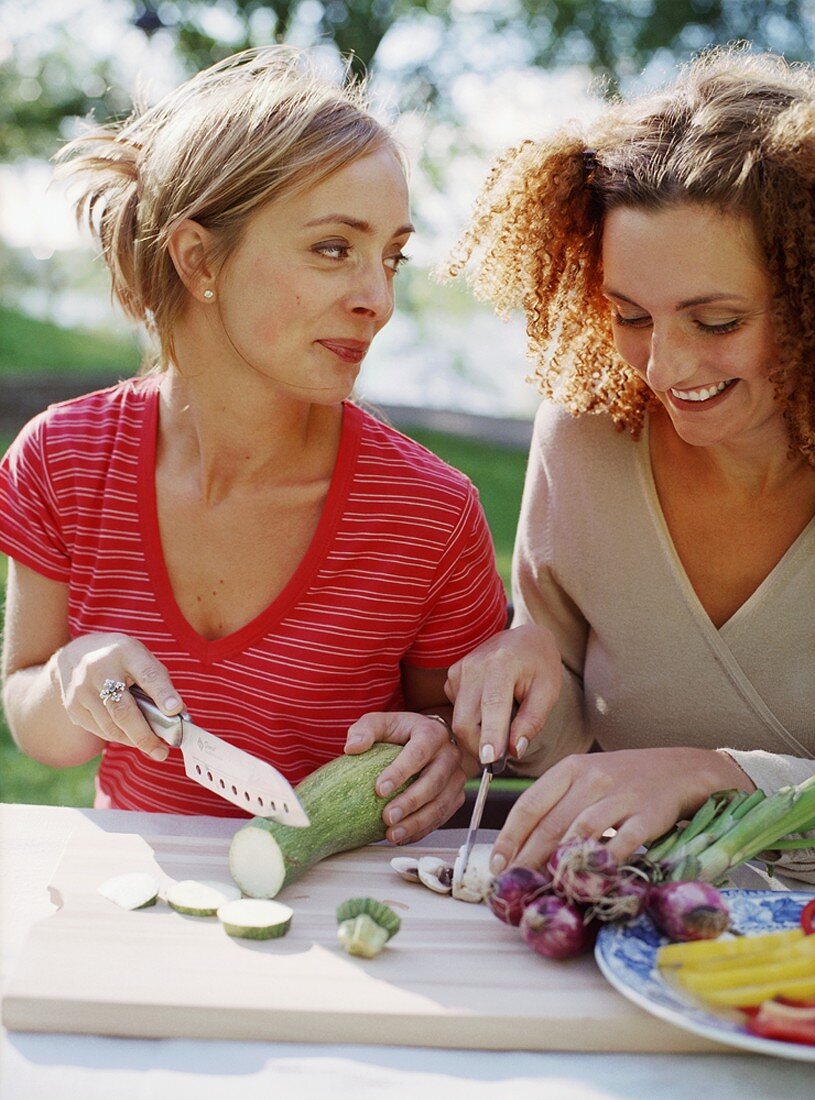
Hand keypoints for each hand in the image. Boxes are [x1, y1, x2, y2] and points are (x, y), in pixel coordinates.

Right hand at [52, 633, 184, 760]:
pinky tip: (130, 737)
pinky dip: (119, 737)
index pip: (147, 675)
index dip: (162, 693)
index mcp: (125, 652)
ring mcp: (82, 690)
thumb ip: (159, 682)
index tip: (175, 710)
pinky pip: (100, 730)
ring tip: (152, 747)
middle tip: (161, 752)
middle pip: (123, 710)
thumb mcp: (141, 657)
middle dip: (144, 735)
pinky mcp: (72, 707)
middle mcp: (99, 670)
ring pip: (111, 726)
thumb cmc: (120, 658)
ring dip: (134, 741)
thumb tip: (176, 714)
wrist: (77, 653)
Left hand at [344, 712, 465, 843]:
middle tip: (388, 817)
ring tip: (393, 834)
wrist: (430, 740)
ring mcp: (456, 777)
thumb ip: (365, 730)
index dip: (400, 772)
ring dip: (417, 822)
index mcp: (432, 733)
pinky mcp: (456, 795)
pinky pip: (442, 816)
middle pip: (433, 782)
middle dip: (410, 802)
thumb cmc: (402, 732)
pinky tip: (403, 836)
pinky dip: (423, 829)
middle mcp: (449, 754)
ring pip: (441, 803)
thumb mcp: (382, 723)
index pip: (418, 753)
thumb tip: (352, 747)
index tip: (380, 789)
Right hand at [444, 623, 560, 765]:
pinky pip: (457, 711)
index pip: (492, 706)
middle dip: (479, 746)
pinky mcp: (452, 677)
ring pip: (458, 719)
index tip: (490, 760)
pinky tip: (489, 711)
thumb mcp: (548, 692)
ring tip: (501, 728)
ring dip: (476, 735)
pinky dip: (472, 721)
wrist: (524, 638)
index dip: (490, 735)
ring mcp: (459, 670)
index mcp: (502, 664)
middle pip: (465, 720)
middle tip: (501, 758)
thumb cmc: (540, 665)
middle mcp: (474, 666)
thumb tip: (515, 751)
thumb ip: (532, 721)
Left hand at [490, 746, 754, 872]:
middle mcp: (592, 778)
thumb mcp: (588, 780)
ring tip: (544, 888)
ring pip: (580, 831)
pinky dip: (605, 861)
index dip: (509, 836)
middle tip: (514, 886)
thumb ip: (560, 805)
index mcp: (570, 769)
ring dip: (559, 863)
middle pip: (550, 823)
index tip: (496, 864)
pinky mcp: (650, 813)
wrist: (684, 769)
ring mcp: (621, 795)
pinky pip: (623, 840)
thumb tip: (524, 845)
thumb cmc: (627, 780)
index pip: (530, 804)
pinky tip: (592, 880)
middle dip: (527, 858)